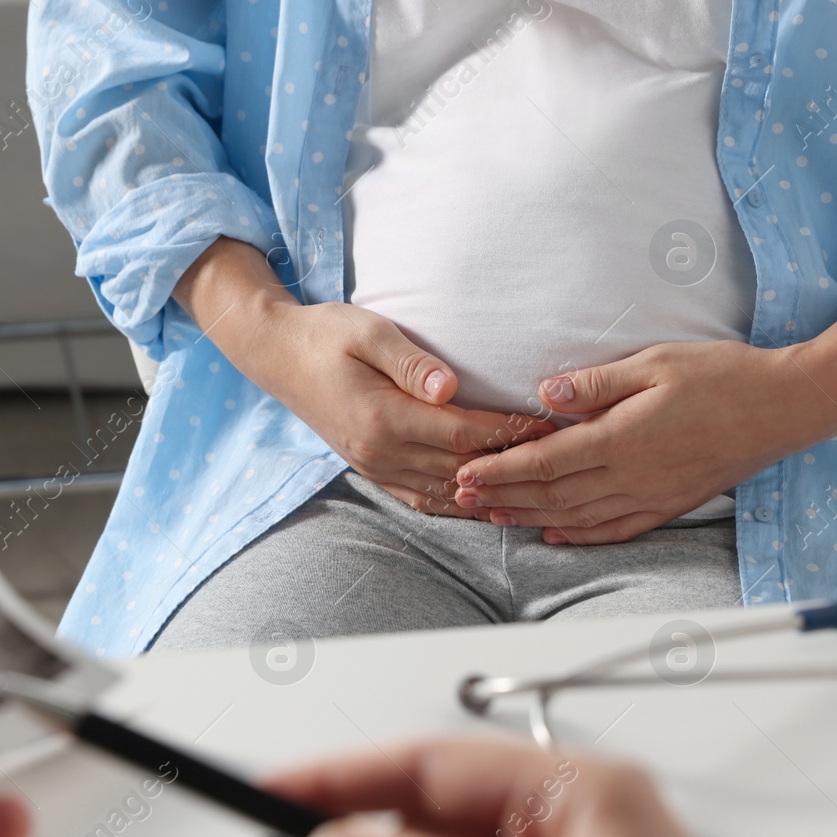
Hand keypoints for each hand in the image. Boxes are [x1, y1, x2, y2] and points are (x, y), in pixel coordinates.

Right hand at [174, 239, 552, 516]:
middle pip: (461, 468)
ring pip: (447, 492)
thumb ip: (410, 361)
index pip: (462, 434)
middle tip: (557, 457)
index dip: (508, 433)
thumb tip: (449, 387)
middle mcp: (381, 452)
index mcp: (383, 417)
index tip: (547, 424)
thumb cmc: (327, 334)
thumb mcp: (368, 331)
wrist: (278, 356)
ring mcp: (376, 467)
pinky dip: (460, 504)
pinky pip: (424, 500)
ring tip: (535, 488)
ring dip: (490, 492)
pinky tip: (488, 503)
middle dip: (511, 465)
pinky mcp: (374, 471)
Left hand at [451, 341, 836, 543]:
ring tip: (492, 517)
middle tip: (460, 499)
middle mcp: (631, 476)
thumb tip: (546, 392)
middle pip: (551, 496)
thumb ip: (597, 382)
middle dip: (501, 498)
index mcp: (621, 439)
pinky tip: (555, 534)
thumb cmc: (723, 376)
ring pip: (576, 517)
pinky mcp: (669, 504)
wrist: (783, 408)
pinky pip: (615, 529)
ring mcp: (650, 496)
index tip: (465, 473)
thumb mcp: (656, 362)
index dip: (500, 471)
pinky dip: (579, 536)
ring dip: (529, 518)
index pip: (544, 462)